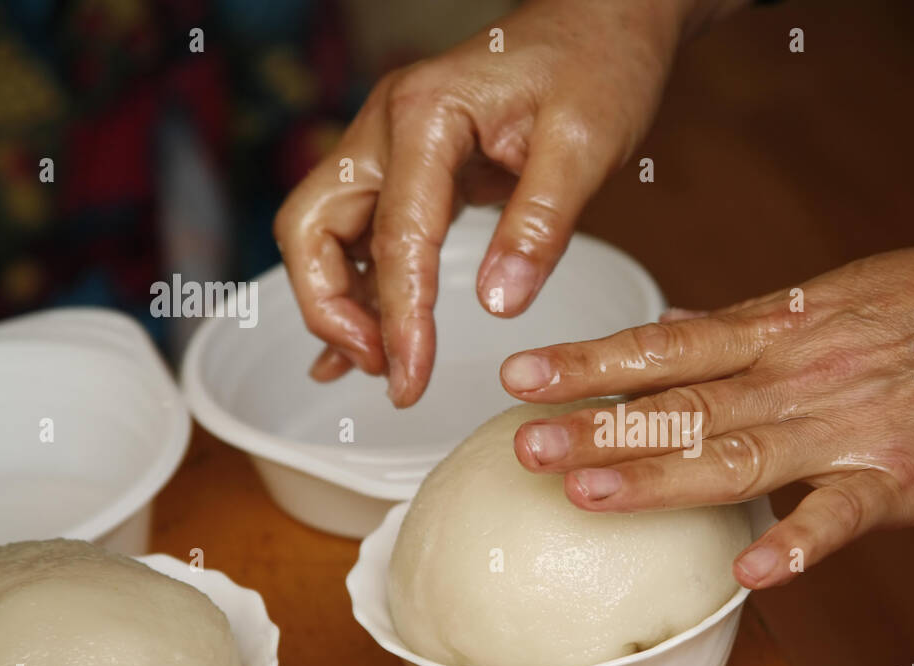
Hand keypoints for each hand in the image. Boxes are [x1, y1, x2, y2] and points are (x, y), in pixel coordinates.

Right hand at [274, 0, 713, 405]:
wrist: (602, 20)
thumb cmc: (598, 67)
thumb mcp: (585, 145)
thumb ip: (540, 223)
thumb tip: (498, 306)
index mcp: (426, 115)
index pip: (396, 237)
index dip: (400, 319)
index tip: (412, 381)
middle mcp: (386, 126)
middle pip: (311, 228)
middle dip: (332, 310)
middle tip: (389, 370)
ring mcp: (388, 144)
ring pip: (322, 231)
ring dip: (339, 302)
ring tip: (385, 364)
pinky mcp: (407, 165)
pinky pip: (360, 231)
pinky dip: (357, 285)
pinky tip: (366, 338)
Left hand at [499, 226, 913, 587]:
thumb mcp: (836, 297)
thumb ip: (762, 331)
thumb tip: (691, 344)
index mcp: (782, 328)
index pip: (667, 345)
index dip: (591, 363)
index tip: (523, 375)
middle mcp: (799, 374)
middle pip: (683, 403)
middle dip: (598, 426)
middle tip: (525, 446)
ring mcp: (847, 427)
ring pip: (738, 454)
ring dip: (661, 476)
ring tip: (589, 493)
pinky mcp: (902, 478)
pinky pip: (842, 516)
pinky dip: (800, 542)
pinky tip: (754, 571)